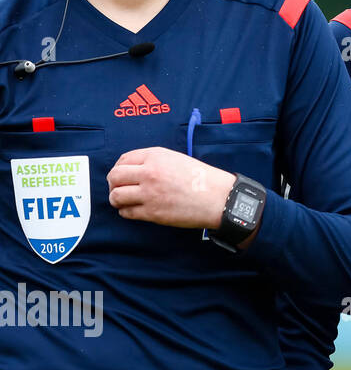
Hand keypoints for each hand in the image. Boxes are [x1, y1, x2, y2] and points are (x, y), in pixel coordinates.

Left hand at [107, 147, 235, 229]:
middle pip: (114, 177)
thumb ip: (154, 162)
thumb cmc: (201, 178)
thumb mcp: (177, 159)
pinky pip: (127, 212)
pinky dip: (127, 212)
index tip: (123, 175)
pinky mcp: (152, 212)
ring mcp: (149, 193)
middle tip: (119, 188)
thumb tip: (133, 171)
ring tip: (124, 201)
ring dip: (117, 199)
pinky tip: (135, 210)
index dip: (119, 168)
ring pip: (116, 196)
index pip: (123, 160)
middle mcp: (149, 173)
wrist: (218, 198)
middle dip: (113, 184)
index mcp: (156, 157)